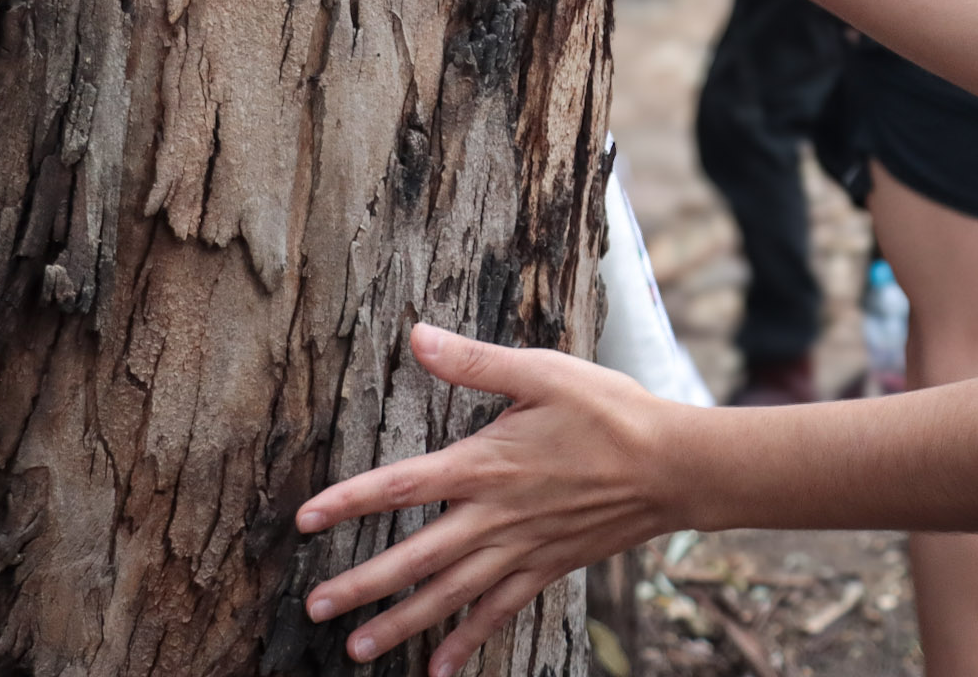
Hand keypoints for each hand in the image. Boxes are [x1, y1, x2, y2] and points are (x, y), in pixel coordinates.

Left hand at [297, 325, 683, 674]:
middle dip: (362, 584)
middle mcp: (494, 516)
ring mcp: (520, 549)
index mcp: (485, 464)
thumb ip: (475, 361)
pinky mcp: (545, 568)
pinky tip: (439, 668)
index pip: (402, 485)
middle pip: (415, 557)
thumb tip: (418, 335)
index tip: (305, 520)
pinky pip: (498, 613)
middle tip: (315, 607)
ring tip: (356, 648)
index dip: (350, 501)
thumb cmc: (608, 411)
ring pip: (449, 595)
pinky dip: (467, 642)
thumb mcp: (542, 371)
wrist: (672, 467)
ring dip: (401, 623)